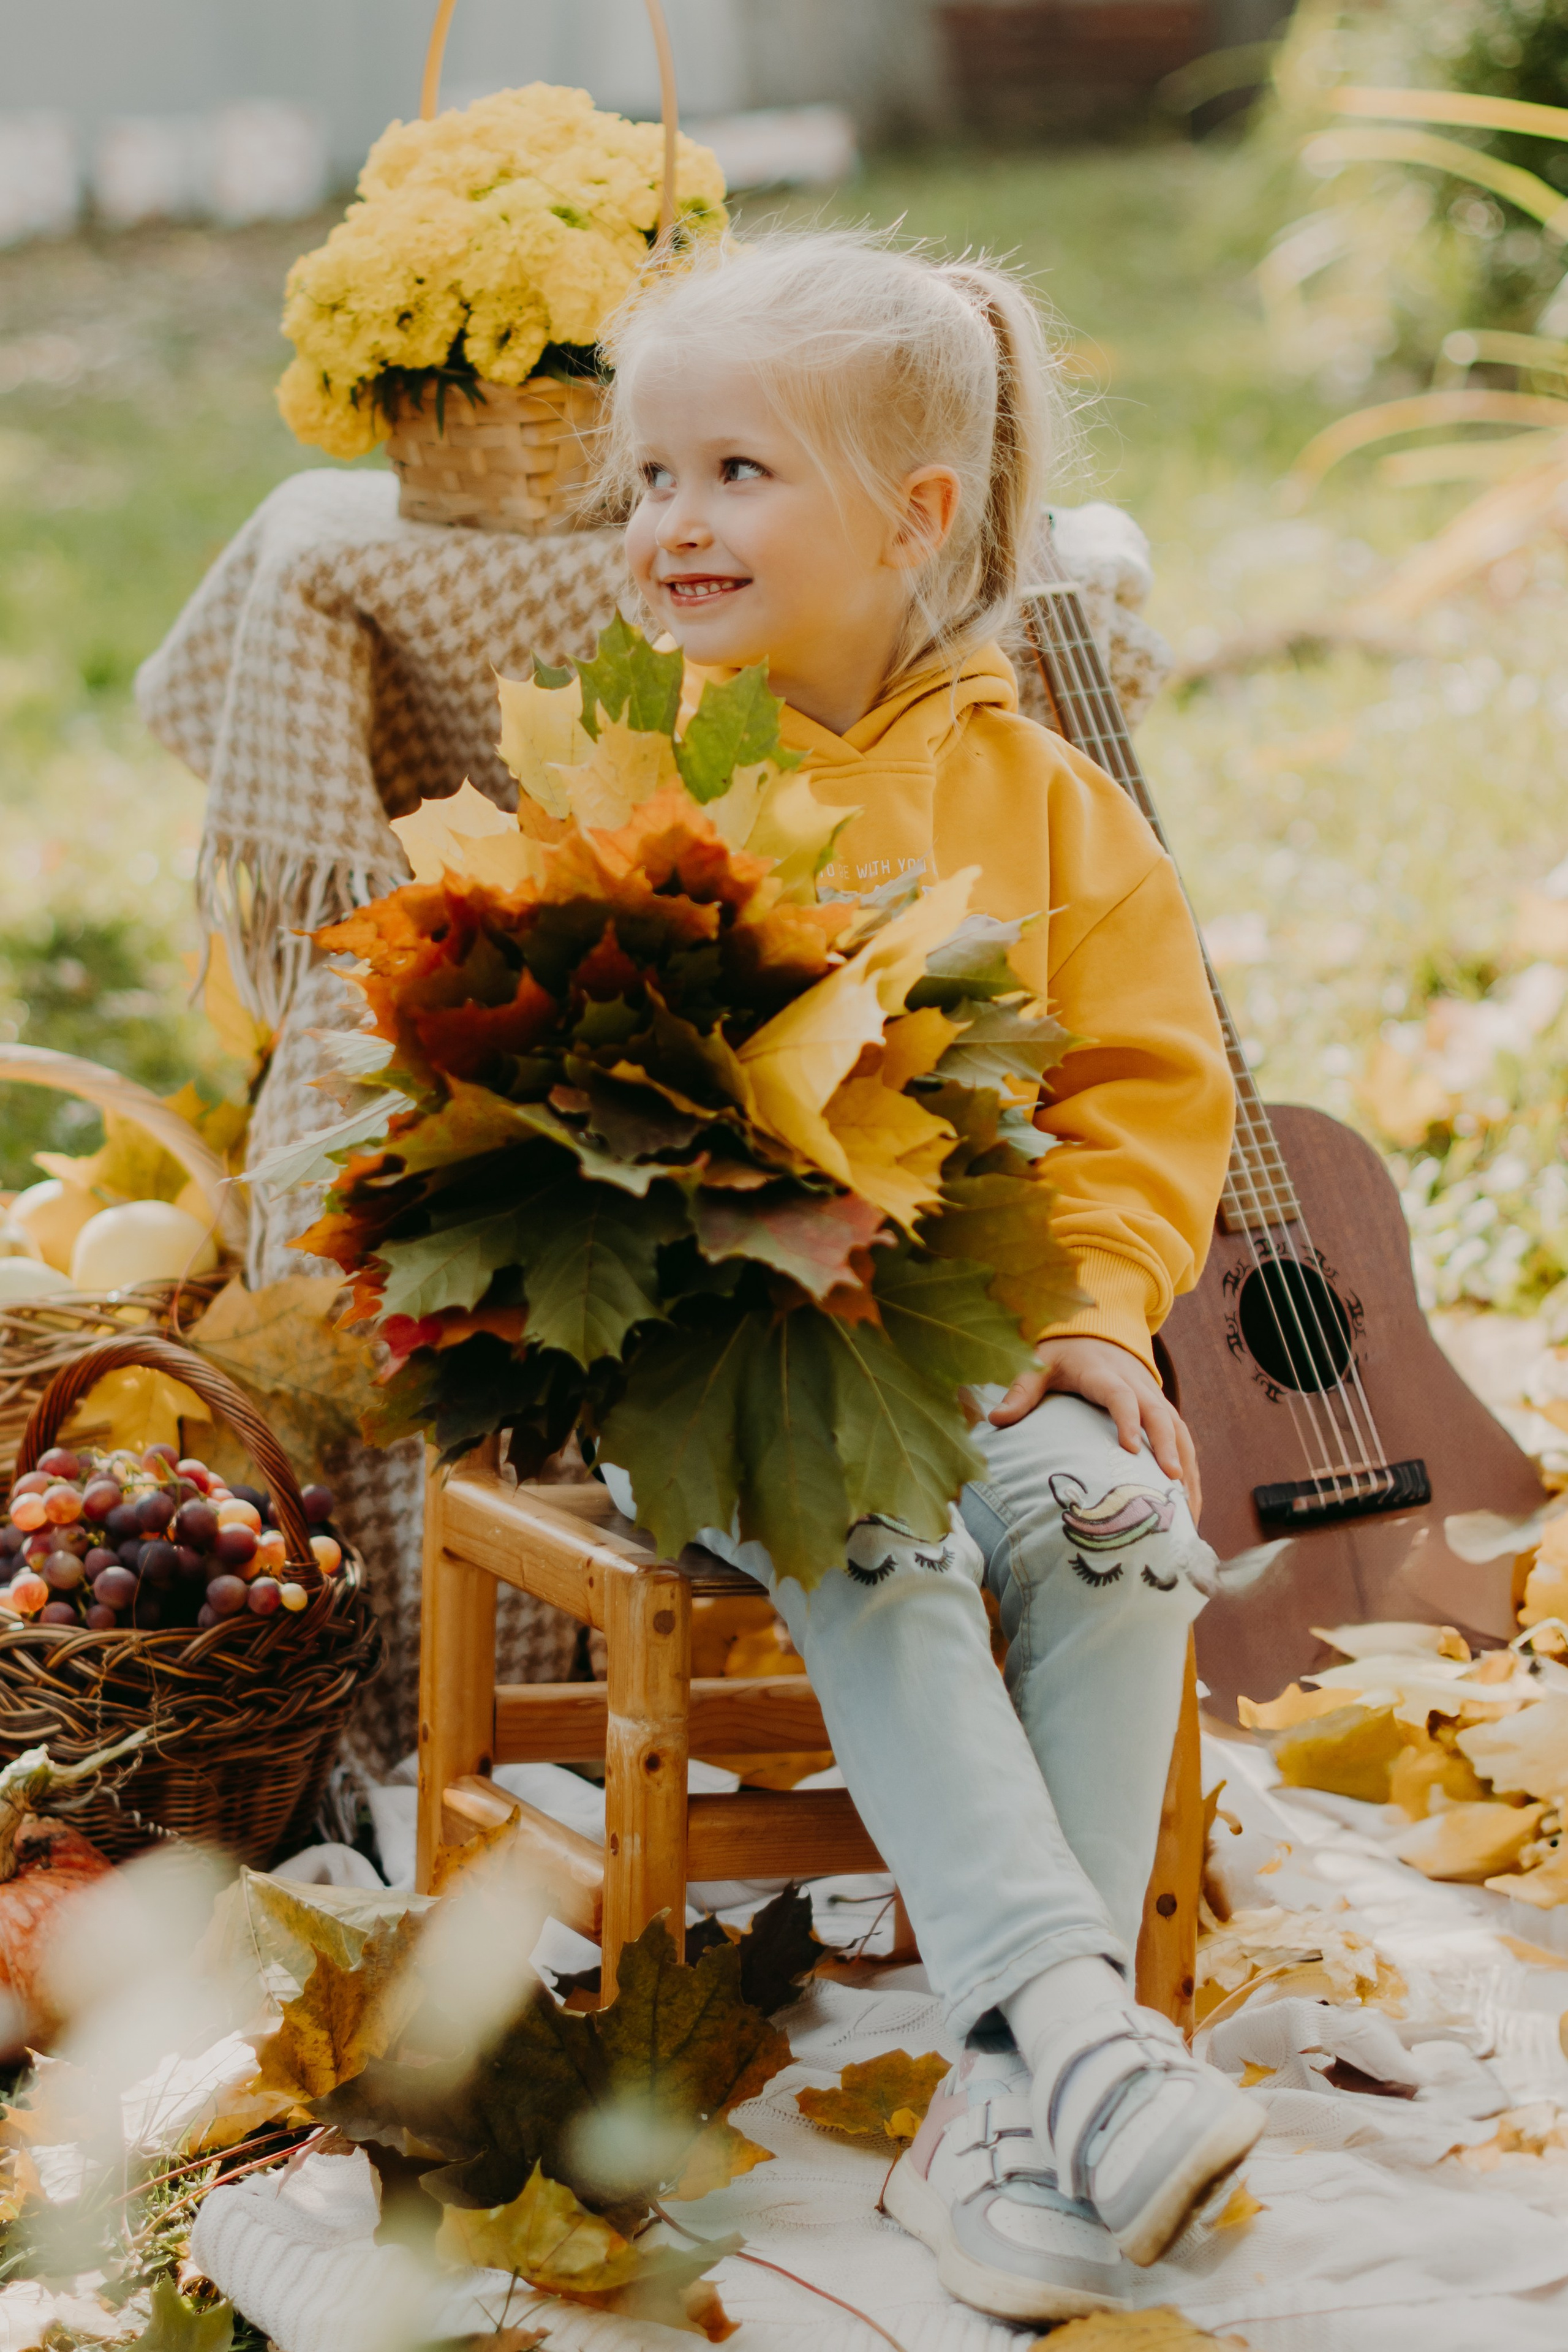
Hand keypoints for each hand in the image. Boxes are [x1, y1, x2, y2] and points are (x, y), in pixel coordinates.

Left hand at [988, 1335, 1202, 1517]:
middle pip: (1159, 1413)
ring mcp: (1153, 1396)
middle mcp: (1136, 1384)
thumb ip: (1021, 1391)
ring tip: (1187, 1505)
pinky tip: (1189, 1501)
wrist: (1096, 1331)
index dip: (1127, 1419)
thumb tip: (995, 1418)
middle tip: (1171, 1479)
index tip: (1131, 1449)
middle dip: (1167, 1446)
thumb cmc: (1063, 1355)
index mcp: (1103, 1374)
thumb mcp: (1039, 1365)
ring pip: (1178, 1428)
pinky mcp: (1162, 1408)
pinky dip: (1189, 1466)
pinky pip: (1182, 1436)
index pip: (1120, 1395)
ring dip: (1185, 1463)